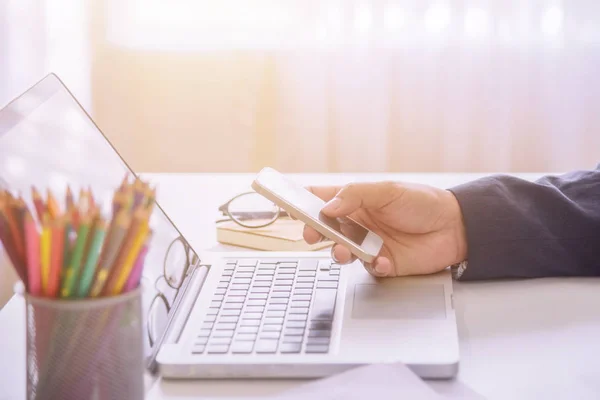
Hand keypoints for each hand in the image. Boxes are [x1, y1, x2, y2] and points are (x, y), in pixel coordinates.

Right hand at [303, 182, 467, 276]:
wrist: (455, 227)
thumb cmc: (422, 202)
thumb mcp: (387, 191)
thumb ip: (355, 196)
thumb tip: (327, 207)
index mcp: (355, 201)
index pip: (321, 200)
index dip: (303, 203)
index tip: (290, 207)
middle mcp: (357, 223)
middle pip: (324, 229)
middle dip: (314, 232)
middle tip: (312, 234)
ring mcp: (367, 244)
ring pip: (341, 252)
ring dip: (338, 253)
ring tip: (343, 251)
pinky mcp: (382, 264)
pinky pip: (367, 269)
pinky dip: (373, 266)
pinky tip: (383, 260)